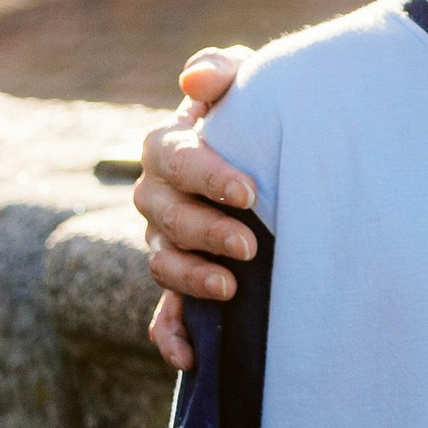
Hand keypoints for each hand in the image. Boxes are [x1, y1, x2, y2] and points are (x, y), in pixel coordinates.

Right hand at [136, 51, 255, 373]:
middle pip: (162, 216)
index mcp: (169, 148)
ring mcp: (165, 241)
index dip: (207, 176)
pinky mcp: (181, 281)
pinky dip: (170, 336)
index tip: (250, 192)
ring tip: (232, 287)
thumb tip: (194, 81)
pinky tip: (192, 357)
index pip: (173, 159)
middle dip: (204, 232)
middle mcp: (158, 197)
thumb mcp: (248, 85)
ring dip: (191, 278)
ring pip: (160, 264)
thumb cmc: (256, 115)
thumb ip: (224, 71)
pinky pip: (163, 314)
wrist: (270, 157)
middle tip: (252, 244)